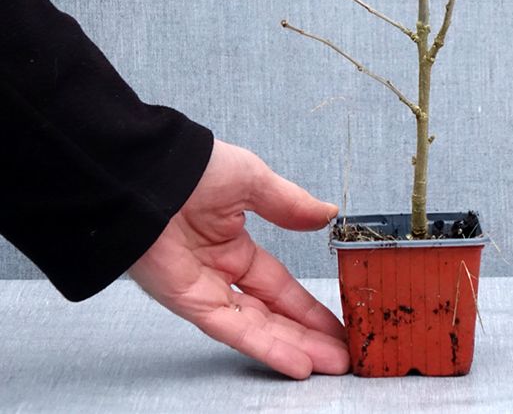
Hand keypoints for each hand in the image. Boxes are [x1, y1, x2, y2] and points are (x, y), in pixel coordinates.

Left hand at [128, 139, 349, 378]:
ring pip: (257, 327)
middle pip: (272, 314)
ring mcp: (204, 290)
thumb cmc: (195, 168)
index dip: (307, 305)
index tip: (337, 321)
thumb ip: (289, 204)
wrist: (148, 173)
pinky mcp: (188, 302)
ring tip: (331, 364)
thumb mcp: (253, 181)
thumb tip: (327, 214)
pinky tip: (296, 362)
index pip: (278, 285)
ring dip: (295, 347)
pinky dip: (265, 346)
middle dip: (308, 335)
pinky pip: (232, 330)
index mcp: (233, 245)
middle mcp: (220, 273)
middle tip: (344, 353)